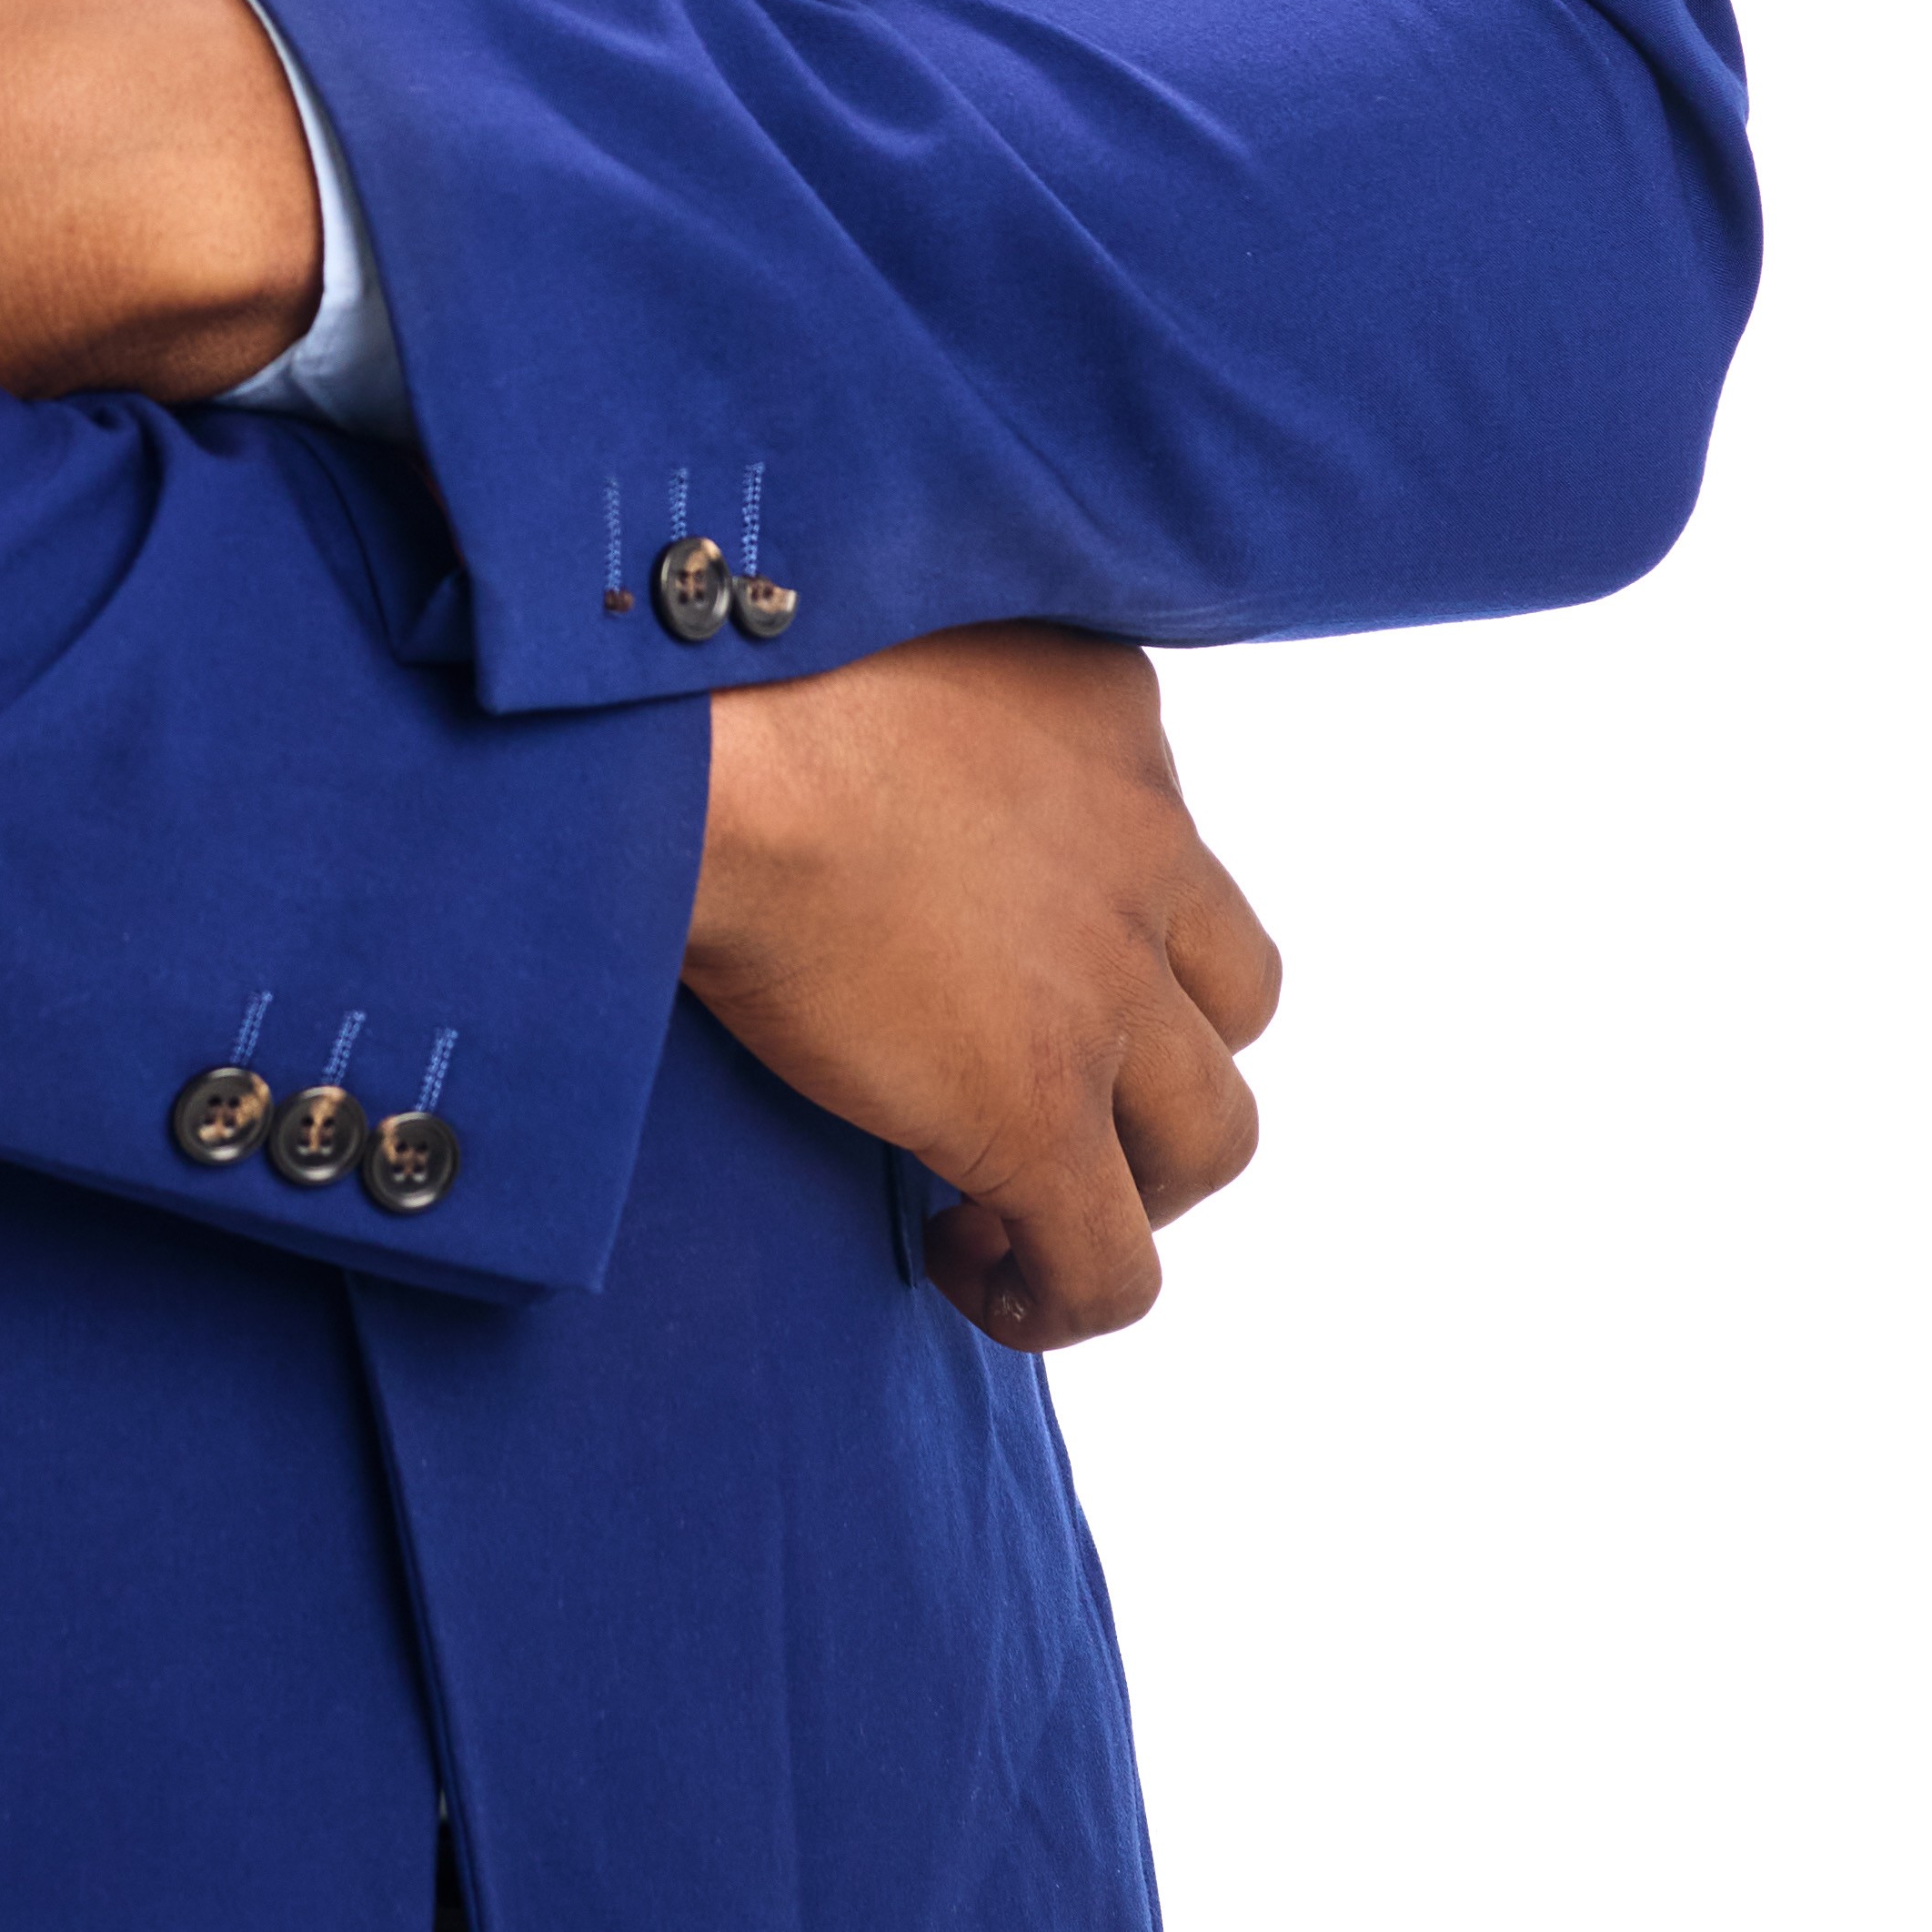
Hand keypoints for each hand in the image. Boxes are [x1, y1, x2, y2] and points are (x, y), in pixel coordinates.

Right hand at [678, 623, 1278, 1351]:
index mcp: (1104, 710)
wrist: (699, 756)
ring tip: (1018, 1196)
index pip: (1164, 834)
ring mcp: (1104, 989)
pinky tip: (968, 1271)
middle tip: (1046, 1082)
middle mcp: (1141, 842)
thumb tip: (877, 770)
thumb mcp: (878, 635)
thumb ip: (933, 696)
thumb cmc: (727, 677)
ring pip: (1212, 1134)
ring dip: (1136, 1179)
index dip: (1103, 919)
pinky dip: (1059, 1295)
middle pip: (1232, 992)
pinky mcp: (1038, 1112)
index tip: (999, 952)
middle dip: (1159, 1057)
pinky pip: (1111, 1265)